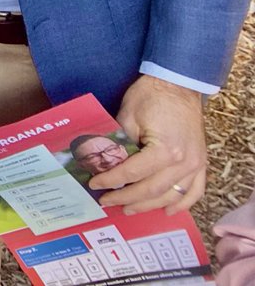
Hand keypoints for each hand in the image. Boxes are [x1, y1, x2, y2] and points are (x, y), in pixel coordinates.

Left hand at [93, 75, 206, 214]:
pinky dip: (182, 203)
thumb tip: (102, 163)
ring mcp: (196, 165)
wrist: (178, 84)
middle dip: (126, 198)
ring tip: (129, 209)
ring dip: (149, 205)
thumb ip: (118, 144)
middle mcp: (184, 162)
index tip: (94, 184)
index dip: (111, 180)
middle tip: (107, 200)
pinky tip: (168, 210)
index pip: (132, 173)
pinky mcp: (201, 163)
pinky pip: (194, 191)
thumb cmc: (151, 96)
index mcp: (165, 150)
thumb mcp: (127, 117)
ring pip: (171, 195)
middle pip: (151, 190)